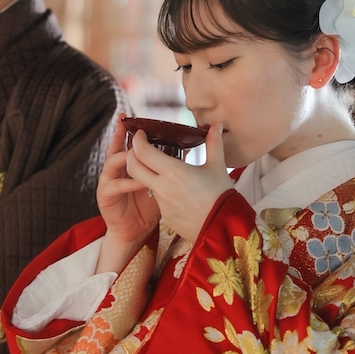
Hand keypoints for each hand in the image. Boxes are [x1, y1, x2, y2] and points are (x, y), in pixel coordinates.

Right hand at [95, 117, 160, 273]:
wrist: (134, 233)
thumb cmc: (148, 208)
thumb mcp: (161, 184)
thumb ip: (168, 168)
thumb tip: (188, 152)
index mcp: (127, 165)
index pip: (128, 142)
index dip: (130, 130)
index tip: (133, 117)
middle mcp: (116, 170)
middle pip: (116, 146)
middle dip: (120, 134)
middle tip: (125, 122)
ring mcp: (109, 182)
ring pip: (112, 162)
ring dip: (126, 157)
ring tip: (137, 152)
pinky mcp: (105, 197)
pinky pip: (116, 186)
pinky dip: (128, 183)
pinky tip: (142, 182)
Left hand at [124, 122, 232, 243]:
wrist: (223, 228)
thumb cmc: (222, 196)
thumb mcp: (218, 167)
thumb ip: (214, 143)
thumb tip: (216, 125)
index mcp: (173, 171)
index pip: (143, 152)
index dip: (138, 141)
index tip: (141, 134)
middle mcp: (162, 187)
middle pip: (133, 167)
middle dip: (132, 156)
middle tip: (140, 149)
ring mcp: (161, 204)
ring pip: (146, 184)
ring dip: (150, 175)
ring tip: (168, 171)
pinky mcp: (165, 217)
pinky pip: (159, 200)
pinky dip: (164, 193)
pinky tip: (180, 193)